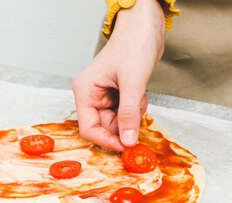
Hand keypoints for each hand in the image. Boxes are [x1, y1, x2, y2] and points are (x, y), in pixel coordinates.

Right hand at [72, 0, 164, 150]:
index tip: (125, 147)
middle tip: (138, 114)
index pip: (88, 128)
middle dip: (125, 125)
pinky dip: (137, 109)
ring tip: (139, 95)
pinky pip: (128, 114)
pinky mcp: (119, 94)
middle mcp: (92, 95)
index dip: (106, 141)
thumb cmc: (134, 45)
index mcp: (85, 91)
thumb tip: (127, 141)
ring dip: (133, 116)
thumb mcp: (132, 83)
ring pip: (119, 122)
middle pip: (105, 128)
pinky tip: (140, 93)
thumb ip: (129, 114)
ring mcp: (106, 96)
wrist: (146, 27)